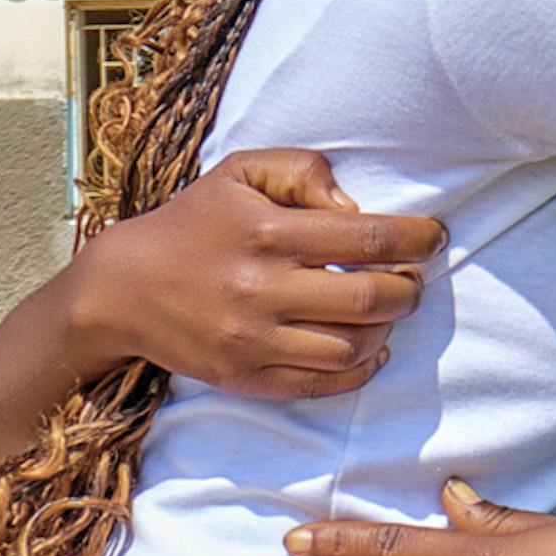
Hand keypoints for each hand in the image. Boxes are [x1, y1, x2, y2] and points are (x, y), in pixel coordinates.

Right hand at [70, 148, 440, 396]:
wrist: (121, 288)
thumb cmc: (193, 222)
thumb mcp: (239, 173)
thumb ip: (302, 171)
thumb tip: (354, 207)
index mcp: (267, 234)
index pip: (368, 238)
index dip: (416, 239)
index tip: (435, 237)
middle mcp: (262, 290)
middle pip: (370, 298)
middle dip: (409, 288)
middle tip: (413, 278)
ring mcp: (253, 341)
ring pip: (352, 346)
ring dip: (386, 329)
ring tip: (386, 310)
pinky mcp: (245, 378)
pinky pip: (321, 384)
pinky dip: (359, 369)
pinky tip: (369, 348)